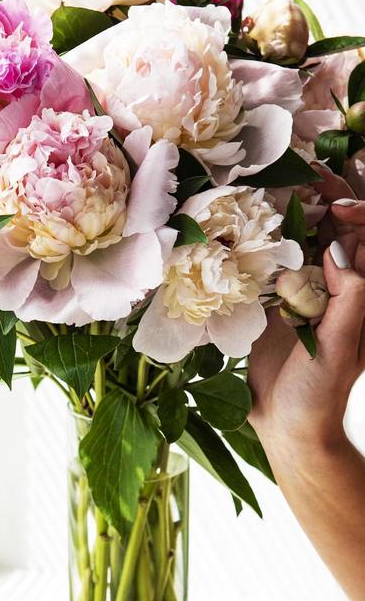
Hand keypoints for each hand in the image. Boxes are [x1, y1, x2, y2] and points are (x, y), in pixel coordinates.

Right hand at [249, 200, 364, 448]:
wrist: (286, 426)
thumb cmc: (319, 392)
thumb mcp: (340, 346)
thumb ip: (349, 297)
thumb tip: (335, 248)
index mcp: (361, 291)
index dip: (355, 210)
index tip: (331, 206)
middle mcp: (337, 283)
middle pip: (336, 227)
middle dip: (325, 195)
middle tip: (303, 174)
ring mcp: (305, 288)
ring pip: (304, 238)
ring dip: (292, 209)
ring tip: (272, 184)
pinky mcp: (275, 298)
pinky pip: (273, 260)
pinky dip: (263, 238)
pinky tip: (247, 220)